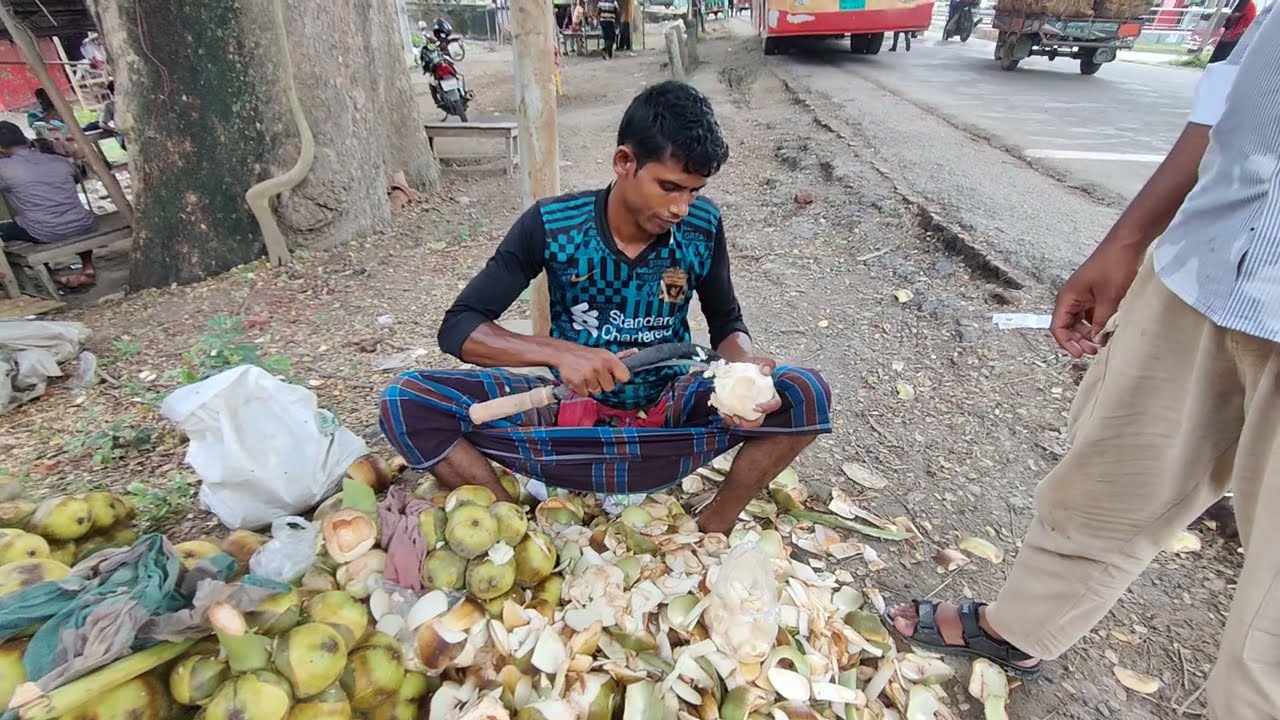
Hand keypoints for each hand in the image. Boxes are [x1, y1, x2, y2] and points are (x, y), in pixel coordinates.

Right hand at [555, 346, 631, 396]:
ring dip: (591, 387)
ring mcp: (588, 375)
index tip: (611, 375)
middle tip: (595, 375)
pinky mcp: (578, 382)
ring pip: (597, 392)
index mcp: (609, 359)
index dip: (618, 378)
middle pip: (610, 388)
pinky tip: (579, 379)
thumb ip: (621, 357)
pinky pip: (585, 394)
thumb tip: (636, 352)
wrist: (565, 354)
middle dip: (602, 384)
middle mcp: (600, 366)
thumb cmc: (588, 356)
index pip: (625, 377)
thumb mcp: (604, 354)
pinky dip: (581, 389)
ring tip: (585, 376)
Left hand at [719, 355, 780, 428]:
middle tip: (738, 418)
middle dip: (749, 423)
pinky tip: (721, 411)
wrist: (737, 362)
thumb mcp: (760, 361)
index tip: (757, 407)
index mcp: (770, 394)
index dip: (768, 408)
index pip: (775, 404)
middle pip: (759, 419)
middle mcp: (761, 404)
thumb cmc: (751, 363)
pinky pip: (734, 416)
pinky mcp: (738, 408)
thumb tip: (765, 370)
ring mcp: (749, 408)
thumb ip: (767, 363)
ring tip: (727, 415)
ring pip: (745, 421)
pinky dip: (727, 416)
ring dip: (735, 422)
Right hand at [1051, 243, 1143, 357]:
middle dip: (1078, 340)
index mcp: (1068, 298)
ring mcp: (1084, 297)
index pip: (1058, 327)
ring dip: (1089, 334)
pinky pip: (1091, 315)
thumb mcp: (1109, 298)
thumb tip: (1096, 341)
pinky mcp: (1096, 295)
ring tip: (1103, 342)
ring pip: (1080, 322)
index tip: (1080, 354)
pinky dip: (1098, 324)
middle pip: (1068, 327)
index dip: (1066, 343)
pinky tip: (1109, 329)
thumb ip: (1100, 322)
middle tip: (1096, 350)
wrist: (1128, 243)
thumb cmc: (1114, 265)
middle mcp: (1072, 298)